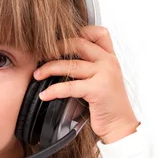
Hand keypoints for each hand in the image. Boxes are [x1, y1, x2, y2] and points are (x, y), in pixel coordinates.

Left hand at [33, 25, 139, 143]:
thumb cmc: (107, 105)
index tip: (60, 40)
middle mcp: (108, 62)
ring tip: (37, 74)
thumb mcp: (102, 79)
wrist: (120, 126)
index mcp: (109, 58)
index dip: (79, 31)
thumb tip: (61, 58)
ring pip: (71, 65)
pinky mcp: (98, 90)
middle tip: (41, 55)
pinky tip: (44, 95)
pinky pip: (69, 86)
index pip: (98, 33)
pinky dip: (53, 91)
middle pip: (78, 44)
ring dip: (49, 68)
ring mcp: (105, 75)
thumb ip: (90, 66)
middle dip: (55, 48)